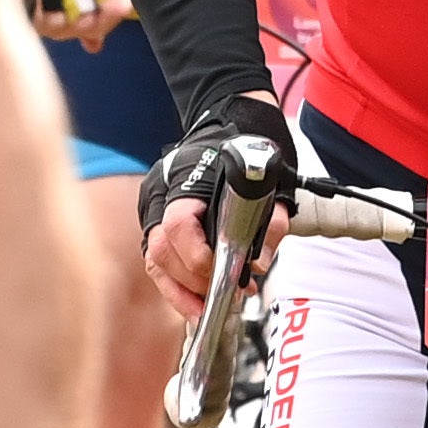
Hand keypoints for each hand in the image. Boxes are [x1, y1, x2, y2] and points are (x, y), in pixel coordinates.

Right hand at [138, 89, 289, 313]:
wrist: (235, 122)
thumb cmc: (251, 149)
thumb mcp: (273, 182)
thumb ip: (269, 224)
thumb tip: (257, 264)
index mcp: (188, 177)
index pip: (178, 224)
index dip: (197, 257)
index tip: (224, 274)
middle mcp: (162, 192)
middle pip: (160, 251)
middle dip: (194, 281)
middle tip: (225, 294)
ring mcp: (155, 206)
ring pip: (155, 261)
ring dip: (183, 291)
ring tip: (211, 305)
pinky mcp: (157, 221)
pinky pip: (158, 262)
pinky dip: (177, 287)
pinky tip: (197, 303)